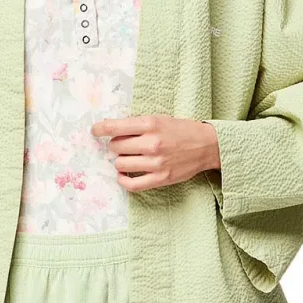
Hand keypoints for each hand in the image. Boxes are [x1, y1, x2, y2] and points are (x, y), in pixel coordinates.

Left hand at [90, 114, 220, 191]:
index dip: (99, 129)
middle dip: (116, 145)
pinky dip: (122, 180)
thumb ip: (137, 125)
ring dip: (120, 161)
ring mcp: (156, 163)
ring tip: (129, 157)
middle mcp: (152, 143)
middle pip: (115, 146)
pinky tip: (123, 174)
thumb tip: (110, 131)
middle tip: (124, 144)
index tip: (95, 131)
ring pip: (120, 164)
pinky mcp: (160, 178)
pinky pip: (132, 184)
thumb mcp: (159, 119)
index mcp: (150, 124)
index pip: (114, 127)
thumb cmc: (181, 130)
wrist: (207, 145)